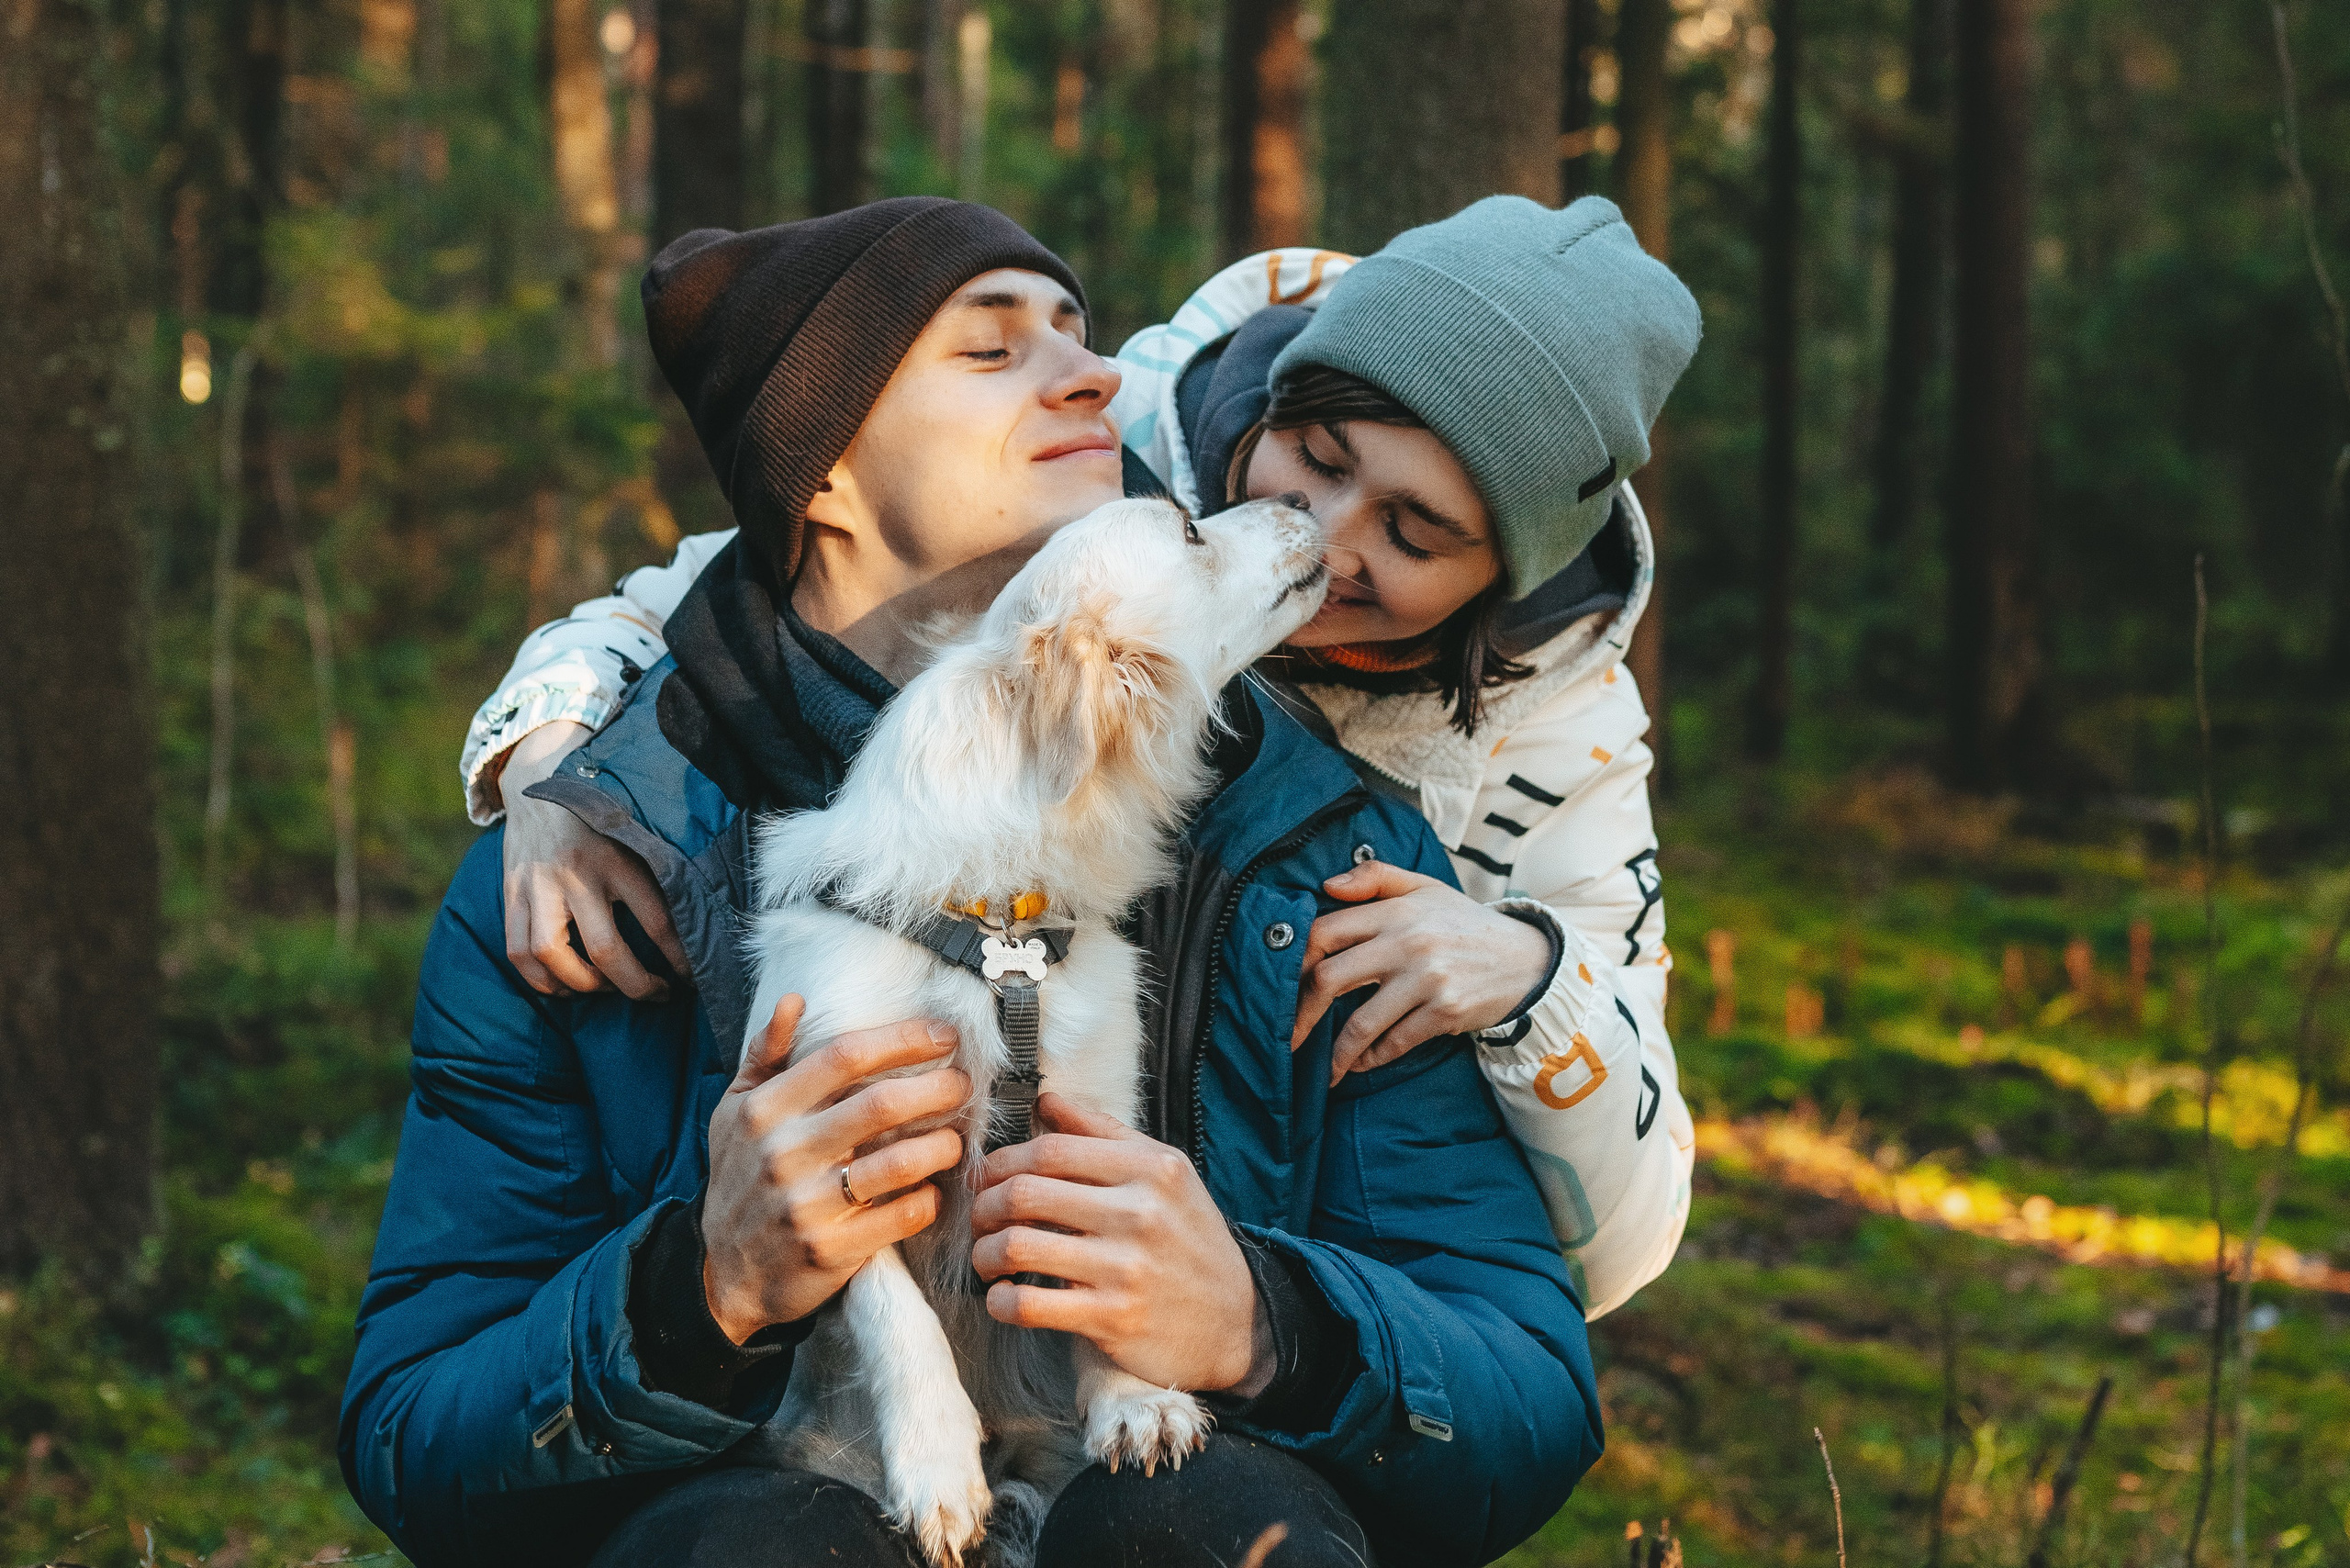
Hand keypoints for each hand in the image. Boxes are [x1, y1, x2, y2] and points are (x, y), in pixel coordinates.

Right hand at [498, 721, 689, 999]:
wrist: (539, 783)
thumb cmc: (599, 819)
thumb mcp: (635, 836)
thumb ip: (659, 873)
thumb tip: (698, 921)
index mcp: (618, 857)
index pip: (657, 921)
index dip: (679, 959)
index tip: (692, 975)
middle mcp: (577, 873)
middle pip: (607, 950)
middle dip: (638, 986)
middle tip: (658, 994)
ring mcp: (538, 885)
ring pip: (554, 956)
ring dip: (584, 986)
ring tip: (606, 988)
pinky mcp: (511, 893)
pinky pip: (518, 952)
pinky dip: (541, 980)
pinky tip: (564, 985)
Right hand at [701, 997, 970, 1342]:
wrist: (725, 1274)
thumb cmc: (739, 1179)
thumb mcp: (734, 1113)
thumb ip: (767, 1056)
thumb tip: (794, 1000)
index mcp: (765, 1110)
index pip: (845, 1056)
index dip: (903, 1039)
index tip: (944, 1034)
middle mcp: (784, 1153)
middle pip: (881, 1104)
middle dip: (938, 1089)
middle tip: (964, 1085)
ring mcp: (807, 1205)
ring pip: (899, 1162)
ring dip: (942, 1145)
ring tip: (955, 1139)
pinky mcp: (831, 1250)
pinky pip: (902, 1216)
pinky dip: (929, 1199)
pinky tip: (933, 1190)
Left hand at [971, 1094, 1259, 1392]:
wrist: (1235, 1323)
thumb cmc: (1190, 1240)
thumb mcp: (1166, 1173)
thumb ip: (1105, 1133)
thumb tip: (1047, 1100)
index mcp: (1150, 1168)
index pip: (1051, 1150)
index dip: (1003, 1162)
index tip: (987, 1177)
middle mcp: (1140, 1212)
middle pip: (1026, 1194)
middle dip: (985, 1206)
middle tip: (980, 1218)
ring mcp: (1126, 1268)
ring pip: (1019, 1246)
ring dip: (986, 1253)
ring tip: (987, 1258)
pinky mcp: (1113, 1318)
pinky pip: (1030, 1305)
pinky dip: (1001, 1302)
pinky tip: (1002, 1298)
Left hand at [1291, 863, 1552, 1083]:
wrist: (1526, 959)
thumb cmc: (1464, 923)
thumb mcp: (1424, 888)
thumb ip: (1375, 878)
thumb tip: (1327, 885)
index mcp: (1395, 911)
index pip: (1325, 932)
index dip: (1295, 960)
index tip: (1283, 983)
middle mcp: (1407, 943)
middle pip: (1330, 978)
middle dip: (1302, 1013)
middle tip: (1288, 1036)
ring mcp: (1426, 980)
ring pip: (1360, 1023)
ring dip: (1336, 1052)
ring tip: (1326, 1069)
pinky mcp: (1444, 1012)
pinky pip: (1395, 1042)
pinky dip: (1373, 1058)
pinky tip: (1362, 1063)